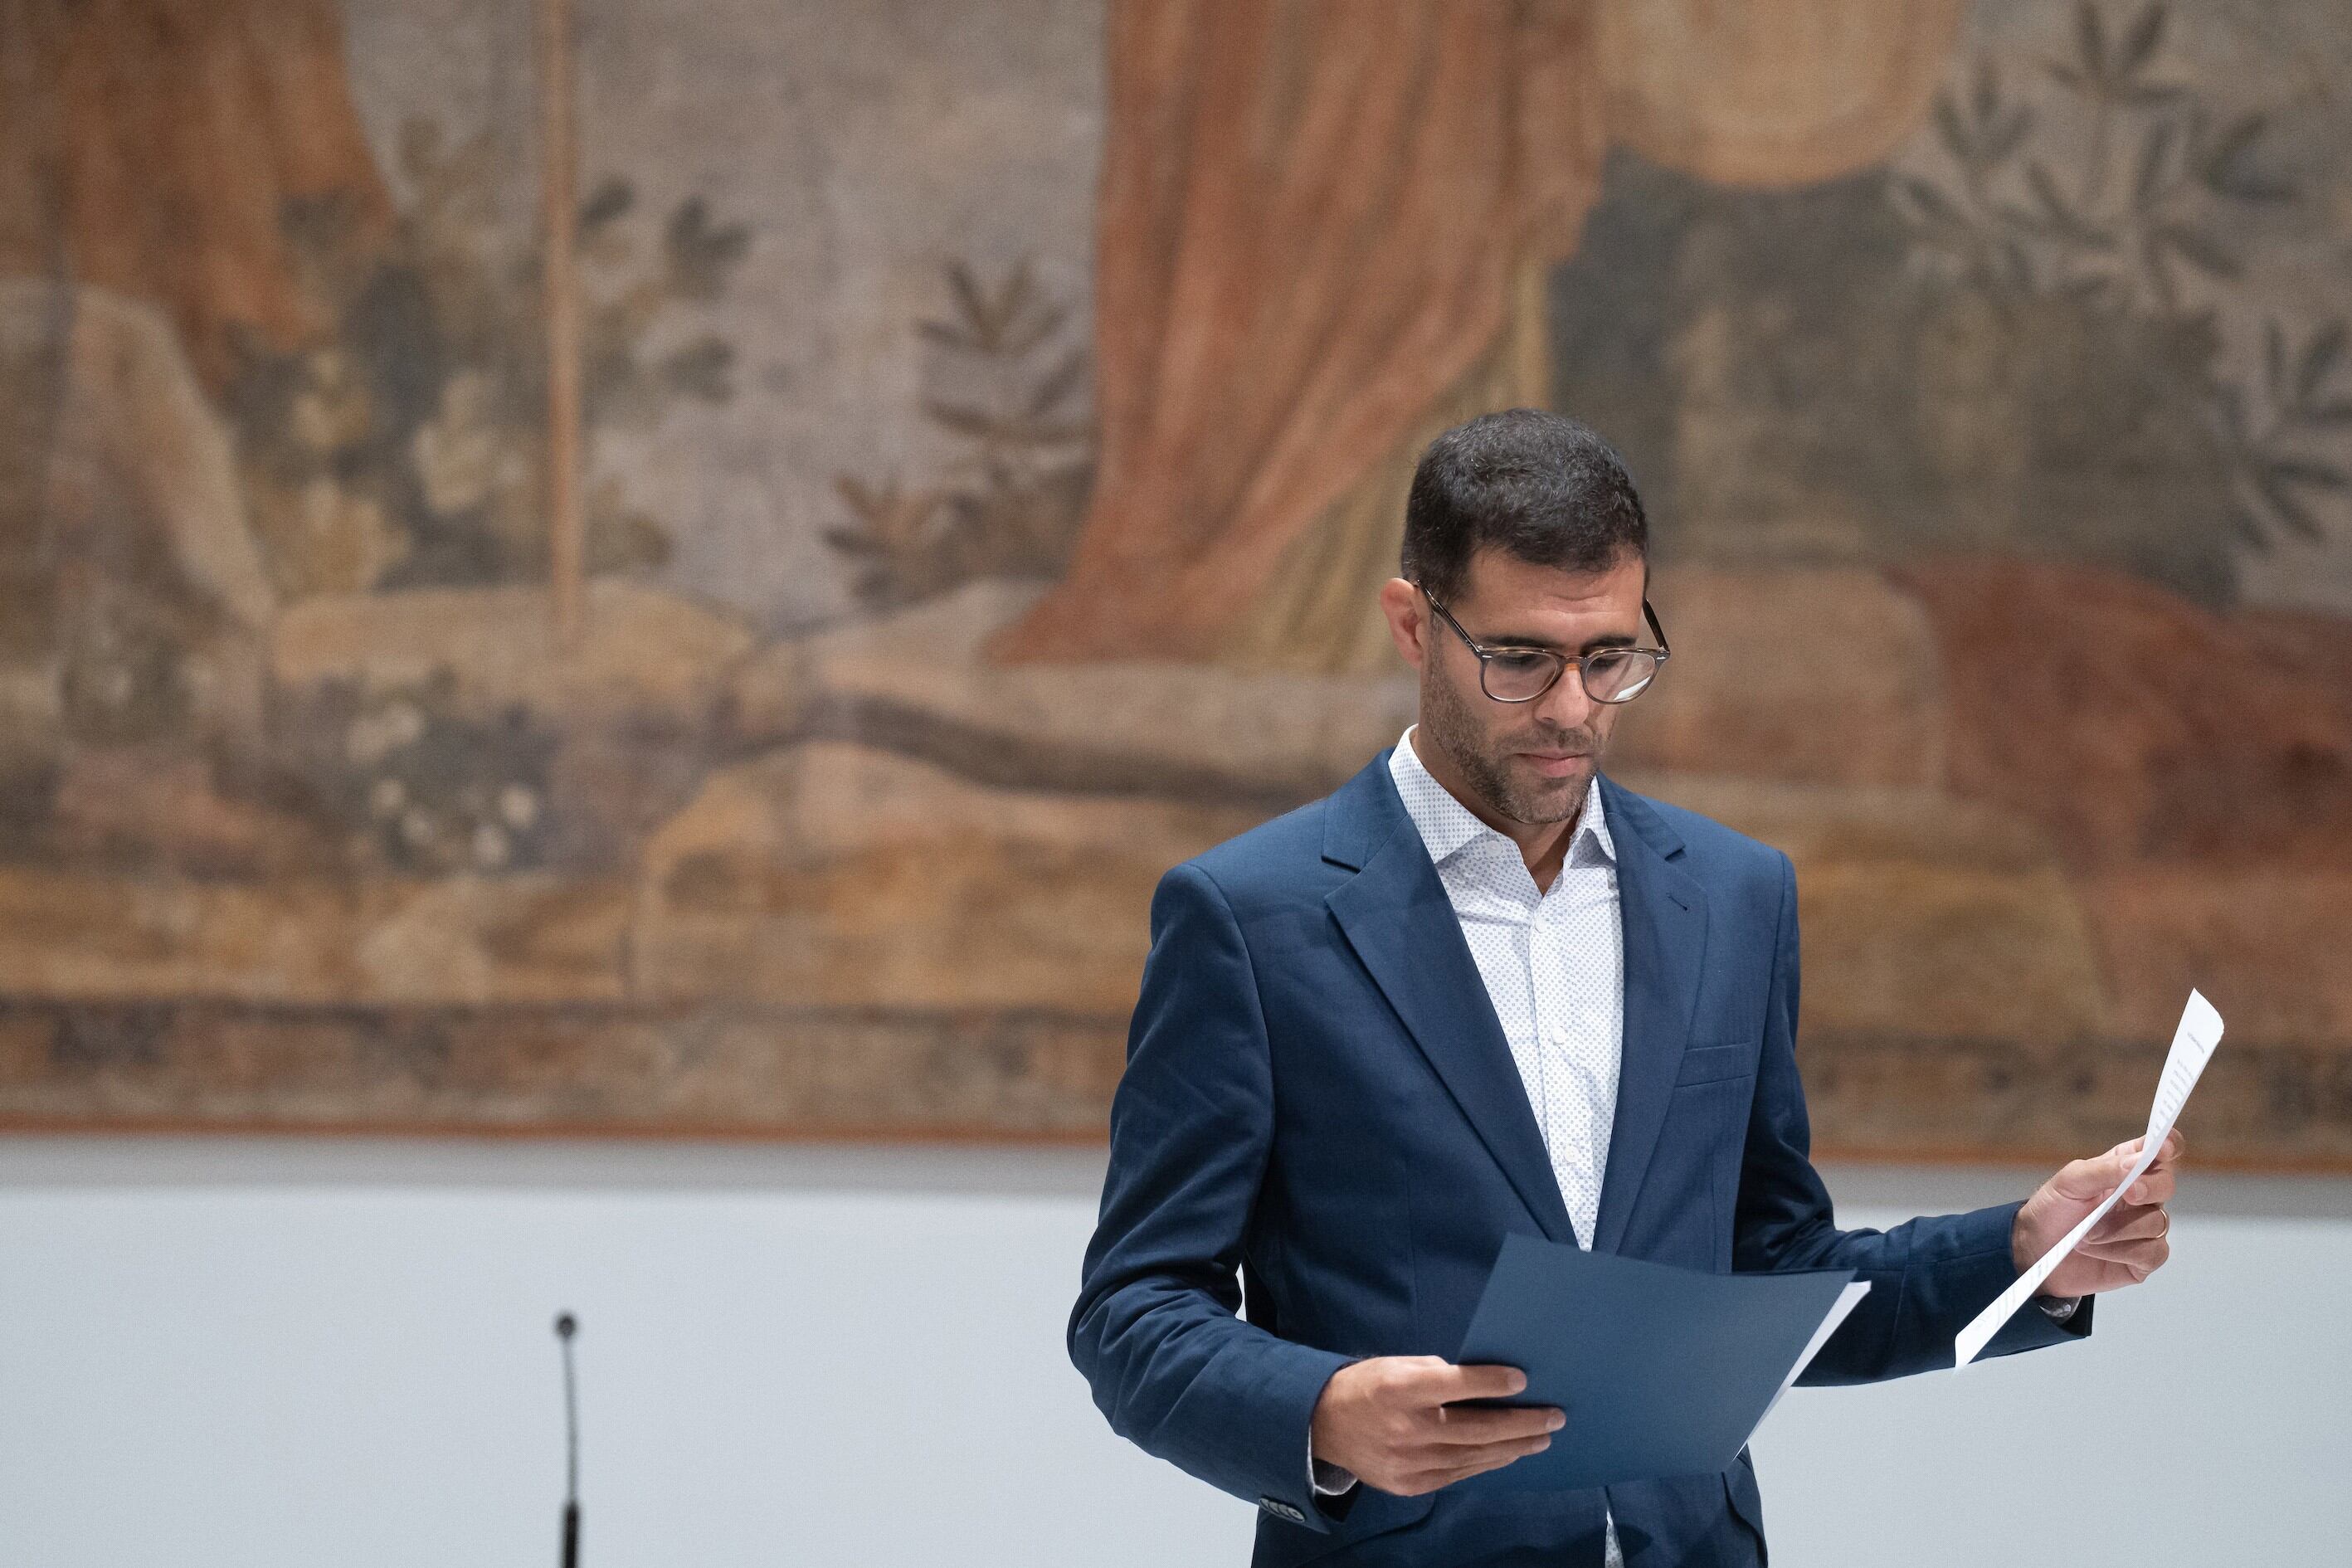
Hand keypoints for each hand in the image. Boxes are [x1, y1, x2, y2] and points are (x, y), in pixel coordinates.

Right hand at [1308, 1356, 1560, 1496]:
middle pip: (1476, 1429)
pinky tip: (1507, 1453)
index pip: (1454, 1385)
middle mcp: (1406, 1429)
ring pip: (1473, 1456)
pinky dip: (1487, 1462)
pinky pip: (1458, 1474)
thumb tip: (1484, 1382)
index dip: (1491, 1383)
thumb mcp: (1396, 1365)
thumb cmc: (1367, 1385)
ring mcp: (1409, 1463)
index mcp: (1399, 1390)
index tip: (1524, 1379)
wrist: (1322, 1427)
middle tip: (1554, 1417)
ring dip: (1513, 1446)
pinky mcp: (1411, 1485)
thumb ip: (1437, 1373)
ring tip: (1542, 1437)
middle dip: (1521, 1423)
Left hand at [2012, 1129, 2184, 1298]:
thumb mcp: (2070, 1182)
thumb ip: (2104, 1169)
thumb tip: (2138, 1161)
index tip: (2164, 1147)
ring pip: (2157, 1222)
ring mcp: (2145, 1227)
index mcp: (2125, 1167)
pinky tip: (2095, 1249)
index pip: (2159, 1150)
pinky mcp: (2144, 1258)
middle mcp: (2141, 1195)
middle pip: (2166, 1185)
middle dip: (2149, 1188)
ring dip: (2118, 1228)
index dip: (2168, 1144)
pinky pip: (2152, 1252)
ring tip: (2086, 1233)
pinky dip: (2120, 1250)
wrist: (2036, 1250)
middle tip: (2128, 1193)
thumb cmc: (2053, 1209)